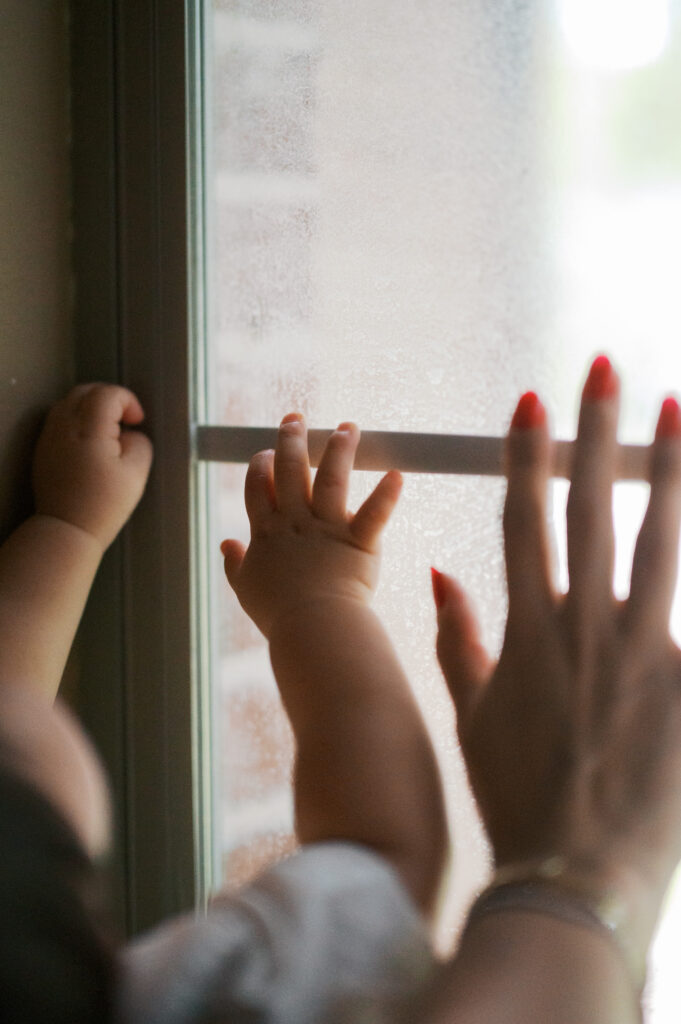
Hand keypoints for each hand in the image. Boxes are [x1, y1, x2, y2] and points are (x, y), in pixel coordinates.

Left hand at [33, 384, 152, 550]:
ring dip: (92, 406)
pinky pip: (59, 419)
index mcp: (89, 430)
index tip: (138, 421)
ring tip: (109, 428)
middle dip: (110, 398)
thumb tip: (132, 434)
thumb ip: (140, 444)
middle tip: (125, 418)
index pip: (108, 394)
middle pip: (86, 391)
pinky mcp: (43, 449)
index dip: (128, 401)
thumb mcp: (136, 474)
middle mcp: (64, 427)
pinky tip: (91, 441)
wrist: (67, 529)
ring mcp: (50, 436)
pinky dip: (77, 419)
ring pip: (70, 402)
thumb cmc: (103, 505)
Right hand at [221, 413, 402, 637]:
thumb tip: (225, 544)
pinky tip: (398, 474)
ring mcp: (326, 530)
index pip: (258, 490)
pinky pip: (374, 514)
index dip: (259, 467)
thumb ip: (235, 564)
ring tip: (347, 428)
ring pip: (331, 480)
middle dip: (291, 441)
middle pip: (290, 472)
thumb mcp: (246, 589)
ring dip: (338, 451)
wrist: (310, 629)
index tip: (263, 451)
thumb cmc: (279, 615)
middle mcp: (295, 524)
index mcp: (266, 534)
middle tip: (296, 418)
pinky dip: (388, 495)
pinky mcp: (358, 542)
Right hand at [433, 357, 680, 918]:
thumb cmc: (516, 793)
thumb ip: (460, 637)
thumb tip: (437, 573)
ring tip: (678, 411)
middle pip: (592, 508)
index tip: (529, 401)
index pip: (524, 519)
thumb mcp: (473, 712)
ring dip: (668, 470)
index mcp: (530, 628)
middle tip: (604, 367)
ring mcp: (645, 651)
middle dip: (596, 432)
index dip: (525, 455)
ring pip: (661, 540)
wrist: (577, 874)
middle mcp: (586, 624)